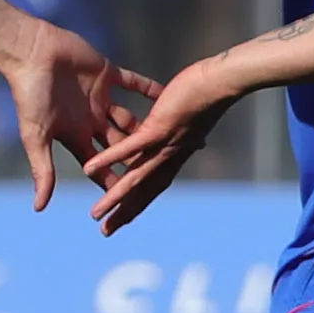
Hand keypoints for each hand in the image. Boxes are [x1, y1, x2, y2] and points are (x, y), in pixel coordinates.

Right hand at [0, 16, 156, 210]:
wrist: (30, 53)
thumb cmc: (30, 96)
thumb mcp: (36, 137)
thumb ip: (43, 170)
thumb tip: (39, 208)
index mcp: (75, 136)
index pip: (100, 167)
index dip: (114, 183)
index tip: (132, 201)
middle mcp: (89, 119)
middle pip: (119, 146)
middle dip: (136, 160)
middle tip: (163, 172)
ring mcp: (99, 97)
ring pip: (129, 118)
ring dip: (148, 126)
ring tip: (173, 138)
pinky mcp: (106, 73)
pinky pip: (133, 83)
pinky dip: (149, 88)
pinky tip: (168, 95)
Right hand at [81, 58, 236, 231]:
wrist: (222, 81)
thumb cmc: (208, 93)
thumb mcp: (194, 119)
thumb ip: (185, 134)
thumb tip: (199, 144)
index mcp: (171, 154)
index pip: (153, 184)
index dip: (139, 203)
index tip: (125, 217)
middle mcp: (166, 155)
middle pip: (142, 188)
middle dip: (123, 210)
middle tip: (106, 231)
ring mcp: (162, 143)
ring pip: (134, 175)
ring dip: (114, 196)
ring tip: (96, 215)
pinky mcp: (157, 127)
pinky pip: (129, 147)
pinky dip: (109, 158)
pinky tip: (90, 169)